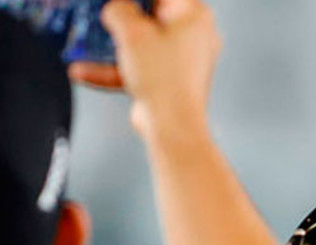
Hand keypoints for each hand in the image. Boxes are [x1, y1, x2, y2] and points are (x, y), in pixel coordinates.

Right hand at [88, 0, 221, 137]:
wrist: (173, 126)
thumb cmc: (164, 78)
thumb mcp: (131, 33)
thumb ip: (119, 11)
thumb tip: (116, 8)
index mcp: (194, 15)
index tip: (117, 2)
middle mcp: (195, 35)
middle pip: (150, 15)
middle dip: (121, 17)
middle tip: (101, 13)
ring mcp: (184, 59)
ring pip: (142, 43)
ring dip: (111, 45)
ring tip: (84, 41)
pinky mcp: (171, 79)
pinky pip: (140, 67)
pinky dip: (114, 68)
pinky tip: (83, 70)